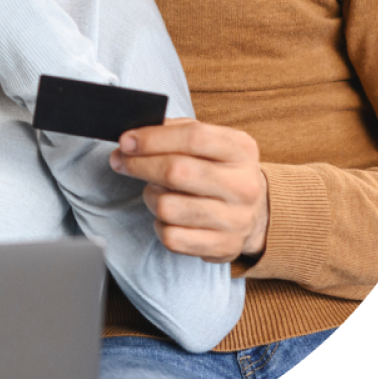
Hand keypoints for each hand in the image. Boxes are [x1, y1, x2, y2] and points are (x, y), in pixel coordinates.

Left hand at [110, 118, 268, 262]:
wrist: (256, 213)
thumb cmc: (221, 170)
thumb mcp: (213, 141)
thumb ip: (177, 131)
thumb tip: (134, 138)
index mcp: (240, 150)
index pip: (193, 137)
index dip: (153, 138)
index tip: (126, 141)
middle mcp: (242, 186)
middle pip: (177, 172)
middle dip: (139, 165)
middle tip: (121, 162)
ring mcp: (235, 220)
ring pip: (168, 207)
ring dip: (150, 196)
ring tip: (155, 191)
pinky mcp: (222, 247)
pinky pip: (171, 237)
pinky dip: (159, 225)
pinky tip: (168, 216)